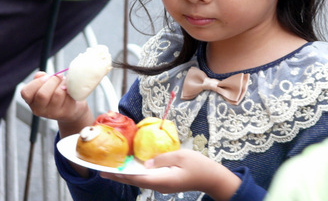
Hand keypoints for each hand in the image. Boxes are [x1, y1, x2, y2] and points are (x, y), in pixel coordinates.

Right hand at [20, 72, 89, 124]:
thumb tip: (40, 75)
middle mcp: (39, 109)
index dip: (37, 82)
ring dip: (63, 84)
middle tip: (59, 76)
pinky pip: (68, 97)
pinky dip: (71, 89)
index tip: (47, 77)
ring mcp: (52, 113)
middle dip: (53, 81)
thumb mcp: (47, 84)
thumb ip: (41, 78)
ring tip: (66, 82)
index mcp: (31, 101)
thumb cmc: (56, 91)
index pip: (26, 92)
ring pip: (57, 94)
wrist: (72, 107)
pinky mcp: (65, 113)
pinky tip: (71, 89)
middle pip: (42, 94)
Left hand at [101, 149, 241, 200]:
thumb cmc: (199, 165)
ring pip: (141, 180)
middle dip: (119, 176)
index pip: (136, 178)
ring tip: (114, 169)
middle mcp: (160, 185)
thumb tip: (146, 163)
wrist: (211, 178)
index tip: (107, 171)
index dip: (120, 174)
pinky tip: (133, 168)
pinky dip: (137, 174)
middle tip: (103, 171)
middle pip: (135, 181)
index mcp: (162, 179)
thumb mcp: (181, 156)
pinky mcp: (166, 183)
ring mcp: (163, 185)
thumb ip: (162, 158)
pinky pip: (148, 179)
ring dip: (127, 175)